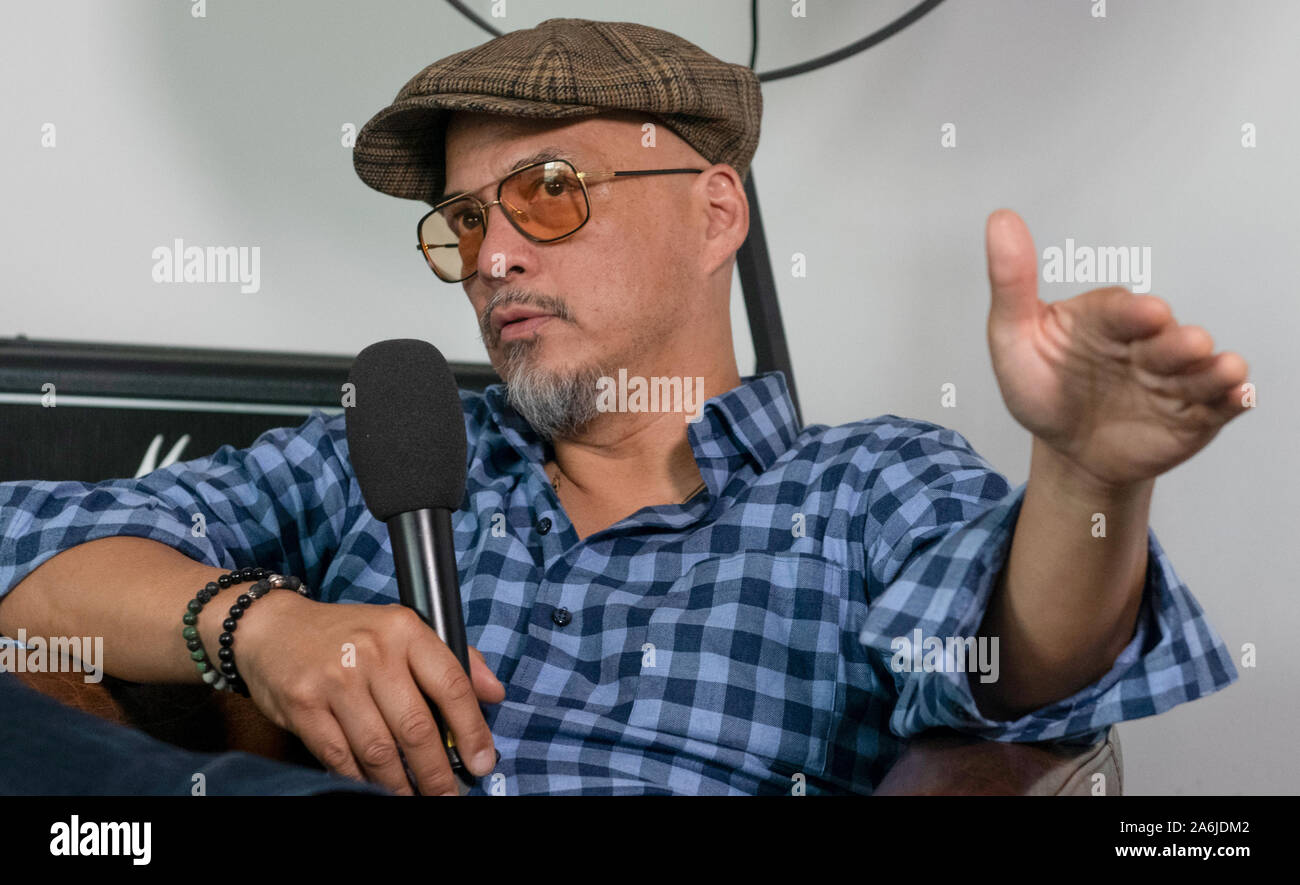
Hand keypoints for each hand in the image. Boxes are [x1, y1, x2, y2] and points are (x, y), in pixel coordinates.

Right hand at [235, 591, 505, 795]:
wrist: (274, 628)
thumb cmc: (348, 634)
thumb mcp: (403, 630)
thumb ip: (454, 660)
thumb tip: (495, 692)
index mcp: (405, 630)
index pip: (451, 685)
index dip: (472, 730)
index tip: (482, 762)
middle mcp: (373, 652)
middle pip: (416, 727)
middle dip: (437, 772)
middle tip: (447, 794)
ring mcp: (335, 680)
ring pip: (379, 749)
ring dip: (400, 784)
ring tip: (412, 796)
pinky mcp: (304, 705)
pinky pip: (341, 757)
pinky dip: (361, 779)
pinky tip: (374, 787)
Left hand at [984, 209, 1251, 487]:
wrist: (1068, 450)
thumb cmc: (1043, 387)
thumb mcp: (1013, 338)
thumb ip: (1011, 283)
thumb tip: (1000, 220)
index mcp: (1105, 321)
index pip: (1120, 311)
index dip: (1132, 314)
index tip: (1145, 313)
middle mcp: (1146, 344)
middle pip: (1166, 339)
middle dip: (1176, 343)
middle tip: (1186, 344)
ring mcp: (1174, 378)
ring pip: (1199, 370)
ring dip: (1212, 369)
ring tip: (1223, 369)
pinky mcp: (1195, 412)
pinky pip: (1219, 403)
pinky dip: (1233, 398)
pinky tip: (1239, 395)